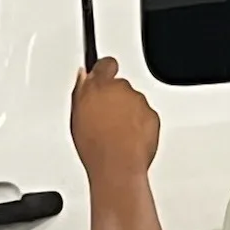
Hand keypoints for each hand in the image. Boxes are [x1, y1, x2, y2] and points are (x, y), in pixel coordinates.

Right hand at [70, 57, 159, 179]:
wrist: (117, 165)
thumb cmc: (95, 146)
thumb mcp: (76, 116)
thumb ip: (81, 91)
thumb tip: (83, 77)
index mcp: (100, 86)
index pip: (106, 64)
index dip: (104, 70)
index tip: (102, 75)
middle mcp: (122, 90)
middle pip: (120, 86)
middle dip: (115, 98)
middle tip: (106, 117)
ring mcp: (139, 102)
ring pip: (133, 102)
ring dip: (128, 112)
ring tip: (116, 133)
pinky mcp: (152, 116)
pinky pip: (146, 116)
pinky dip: (140, 124)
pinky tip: (128, 138)